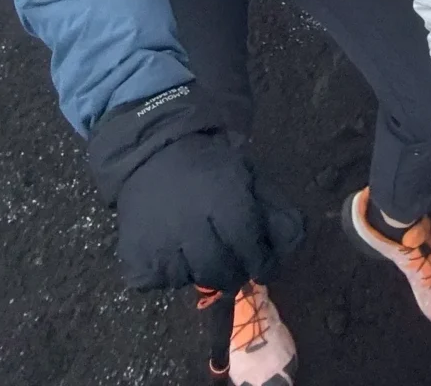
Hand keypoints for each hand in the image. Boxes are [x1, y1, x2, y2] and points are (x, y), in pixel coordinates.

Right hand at [88, 85, 302, 291]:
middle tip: (233, 264)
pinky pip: (158, 282)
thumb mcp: (247, 175)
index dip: (262, 263)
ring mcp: (159, 243)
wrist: (154, 150)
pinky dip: (168, 273)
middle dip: (233, 272)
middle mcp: (190, 224)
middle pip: (221, 272)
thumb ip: (272, 207)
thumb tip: (295, 240)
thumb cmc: (209, 166)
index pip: (250, 249)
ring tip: (198, 248)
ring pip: (189, 280)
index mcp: (223, 200)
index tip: (264, 267)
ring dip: (199, 270)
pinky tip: (170, 249)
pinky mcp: (135, 256)